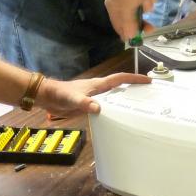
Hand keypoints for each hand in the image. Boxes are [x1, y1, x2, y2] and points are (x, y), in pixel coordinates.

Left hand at [36, 73, 150, 115]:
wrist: (48, 97)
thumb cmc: (61, 94)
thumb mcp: (74, 99)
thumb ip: (85, 103)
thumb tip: (98, 108)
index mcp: (99, 85)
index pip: (120, 79)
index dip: (134, 79)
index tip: (148, 81)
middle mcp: (99, 89)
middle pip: (121, 86)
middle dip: (134, 87)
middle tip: (148, 94)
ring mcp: (95, 97)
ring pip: (114, 96)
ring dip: (125, 98)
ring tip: (138, 106)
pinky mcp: (90, 105)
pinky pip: (107, 105)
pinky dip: (115, 109)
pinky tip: (117, 117)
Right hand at [105, 0, 156, 40]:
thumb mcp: (126, 9)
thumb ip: (128, 24)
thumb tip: (128, 38)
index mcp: (114, 9)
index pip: (119, 27)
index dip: (128, 34)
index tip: (138, 40)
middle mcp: (123, 5)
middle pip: (133, 20)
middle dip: (142, 23)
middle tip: (151, 28)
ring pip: (143, 11)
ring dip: (147, 7)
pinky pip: (149, 1)